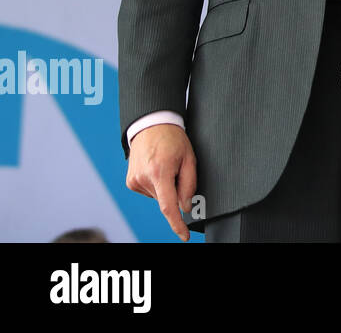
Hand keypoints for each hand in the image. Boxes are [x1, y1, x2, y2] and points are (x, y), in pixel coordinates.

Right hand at [125, 124, 197, 241]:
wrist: (150, 125)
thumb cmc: (172, 139)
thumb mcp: (189, 158)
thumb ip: (189, 184)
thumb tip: (186, 207)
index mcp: (159, 172)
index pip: (168, 207)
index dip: (177, 224)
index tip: (184, 236)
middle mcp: (143, 179)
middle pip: (165, 200)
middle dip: (175, 191)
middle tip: (178, 170)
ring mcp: (134, 181)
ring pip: (158, 197)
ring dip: (166, 187)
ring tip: (166, 166)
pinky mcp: (130, 183)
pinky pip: (149, 192)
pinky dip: (157, 185)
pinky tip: (157, 169)